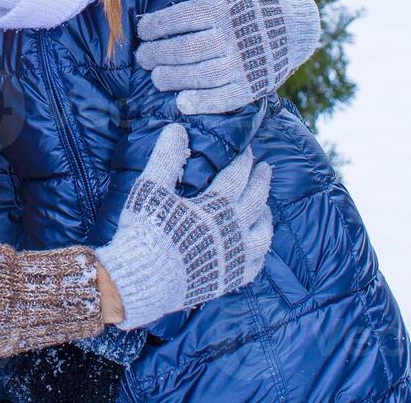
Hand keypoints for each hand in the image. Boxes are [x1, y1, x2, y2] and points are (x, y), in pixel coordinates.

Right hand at [94, 124, 272, 330]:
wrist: (143, 280)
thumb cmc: (146, 232)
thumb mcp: (151, 189)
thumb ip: (166, 158)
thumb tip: (177, 129)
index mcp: (217, 207)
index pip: (237, 177)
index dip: (244, 162)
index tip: (248, 151)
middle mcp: (232, 231)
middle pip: (256, 201)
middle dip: (262, 182)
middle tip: (266, 169)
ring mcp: (233, 258)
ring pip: (263, 235)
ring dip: (267, 218)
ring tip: (266, 209)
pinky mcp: (227, 280)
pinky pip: (254, 267)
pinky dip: (259, 254)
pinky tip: (255, 250)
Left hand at [135, 0, 319, 114]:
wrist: (300, 27)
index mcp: (228, 8)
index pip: (182, 18)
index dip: (156, 25)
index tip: (142, 30)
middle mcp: (234, 37)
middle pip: (185, 49)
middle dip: (156, 54)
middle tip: (142, 57)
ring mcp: (245, 64)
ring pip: (200, 76)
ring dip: (172, 78)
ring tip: (156, 77)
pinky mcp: (254, 86)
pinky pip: (224, 99)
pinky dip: (202, 103)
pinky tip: (183, 102)